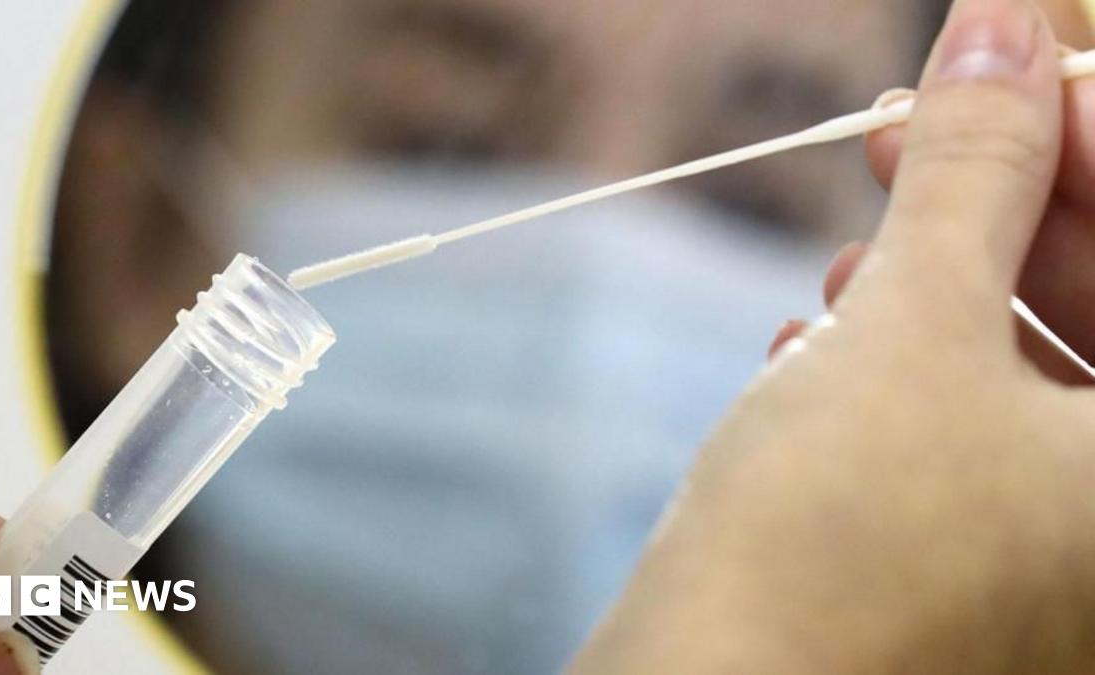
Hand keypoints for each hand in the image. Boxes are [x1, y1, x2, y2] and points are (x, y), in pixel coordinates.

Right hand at [574, 0, 1094, 671]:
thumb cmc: (828, 539)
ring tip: (849, 253)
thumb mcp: (910, 327)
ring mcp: (1043, 570)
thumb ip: (978, 175)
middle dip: (1002, 212)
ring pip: (1020, 381)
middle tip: (909, 139)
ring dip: (934, 294)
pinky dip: (895, 379)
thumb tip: (1005, 28)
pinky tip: (815, 346)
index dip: (1093, 145)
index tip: (1013, 71)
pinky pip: (959, 445)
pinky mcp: (956, 580)